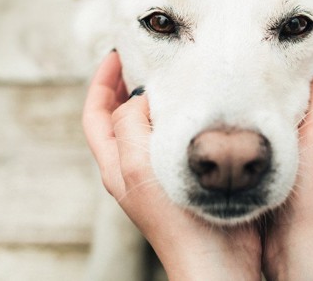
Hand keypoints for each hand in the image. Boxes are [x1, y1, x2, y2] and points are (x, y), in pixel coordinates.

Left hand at [82, 51, 260, 280]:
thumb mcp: (140, 165)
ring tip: (176, 75)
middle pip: (119, 117)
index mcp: (116, 164)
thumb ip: (131, 126)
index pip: (96, 114)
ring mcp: (158, 174)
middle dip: (129, 85)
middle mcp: (132, 168)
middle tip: (149, 58)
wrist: (216, 262)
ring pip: (149, 125)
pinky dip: (181, 116)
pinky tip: (202, 108)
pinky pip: (175, 137)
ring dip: (157, 98)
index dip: (102, 81)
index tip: (118, 53)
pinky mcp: (186, 177)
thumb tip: (140, 99)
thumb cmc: (176, 220)